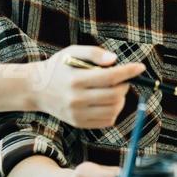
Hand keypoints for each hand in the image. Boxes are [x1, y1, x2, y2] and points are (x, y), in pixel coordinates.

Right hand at [30, 46, 144, 128]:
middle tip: (122, 79)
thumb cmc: (58, 67)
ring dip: (121, 99)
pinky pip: (107, 121)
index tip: (140, 67)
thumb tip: (114, 60)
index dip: (129, 72)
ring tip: (115, 90)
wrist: (36, 90)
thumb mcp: (71, 52)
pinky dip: (114, 111)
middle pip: (114, 95)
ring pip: (113, 110)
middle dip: (125, 85)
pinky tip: (107, 101)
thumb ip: (94, 53)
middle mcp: (76, 99)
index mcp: (76, 80)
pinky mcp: (79, 124)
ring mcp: (77, 114)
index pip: (110, 77)